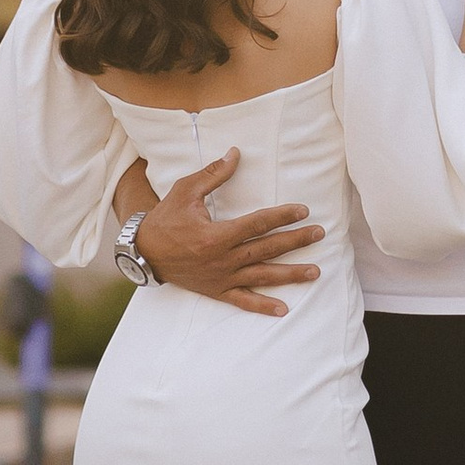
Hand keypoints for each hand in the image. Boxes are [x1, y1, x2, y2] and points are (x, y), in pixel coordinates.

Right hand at [136, 147, 322, 317]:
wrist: (144, 252)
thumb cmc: (165, 219)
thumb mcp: (185, 191)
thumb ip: (213, 174)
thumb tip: (235, 154)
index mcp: (216, 235)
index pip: (258, 224)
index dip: (282, 216)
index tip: (302, 210)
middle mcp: (223, 259)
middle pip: (267, 249)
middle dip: (295, 241)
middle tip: (319, 234)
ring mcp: (221, 278)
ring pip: (262, 276)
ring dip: (290, 274)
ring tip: (315, 271)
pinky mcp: (216, 291)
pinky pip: (243, 301)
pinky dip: (263, 306)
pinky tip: (284, 310)